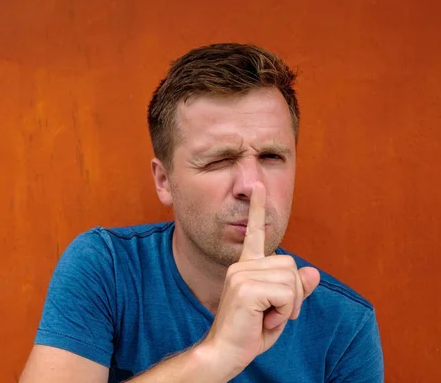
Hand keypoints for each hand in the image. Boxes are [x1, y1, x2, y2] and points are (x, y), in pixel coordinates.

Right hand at [200, 182, 320, 375]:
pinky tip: (266, 320)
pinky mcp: (245, 288)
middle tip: (275, 313)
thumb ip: (296, 290)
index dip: (258, 209)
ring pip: (291, 280)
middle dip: (294, 295)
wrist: (224, 352)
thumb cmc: (249, 331)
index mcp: (245, 267)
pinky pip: (287, 294)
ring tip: (268, 317)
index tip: (258, 186)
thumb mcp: (279, 309)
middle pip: (291, 265)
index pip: (254, 233)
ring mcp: (241, 275)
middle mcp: (241, 266)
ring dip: (290, 306)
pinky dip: (285, 312)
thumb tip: (314, 272)